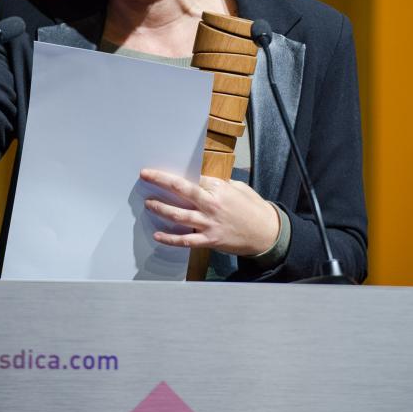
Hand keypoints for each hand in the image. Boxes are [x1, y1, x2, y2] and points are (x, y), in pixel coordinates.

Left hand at [140, 168, 279, 255]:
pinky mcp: (209, 240)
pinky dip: (170, 238)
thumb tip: (200, 179)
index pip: (192, 178)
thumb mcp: (238, 188)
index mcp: (219, 188)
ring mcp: (209, 223)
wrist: (267, 233)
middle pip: (181, 190)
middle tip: (145, 175)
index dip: (175, 174)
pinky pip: (185, 240)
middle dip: (161, 181)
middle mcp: (212, 204)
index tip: (161, 170)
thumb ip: (218, 184)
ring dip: (161, 208)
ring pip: (179, 215)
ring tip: (149, 203)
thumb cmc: (253, 208)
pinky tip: (158, 234)